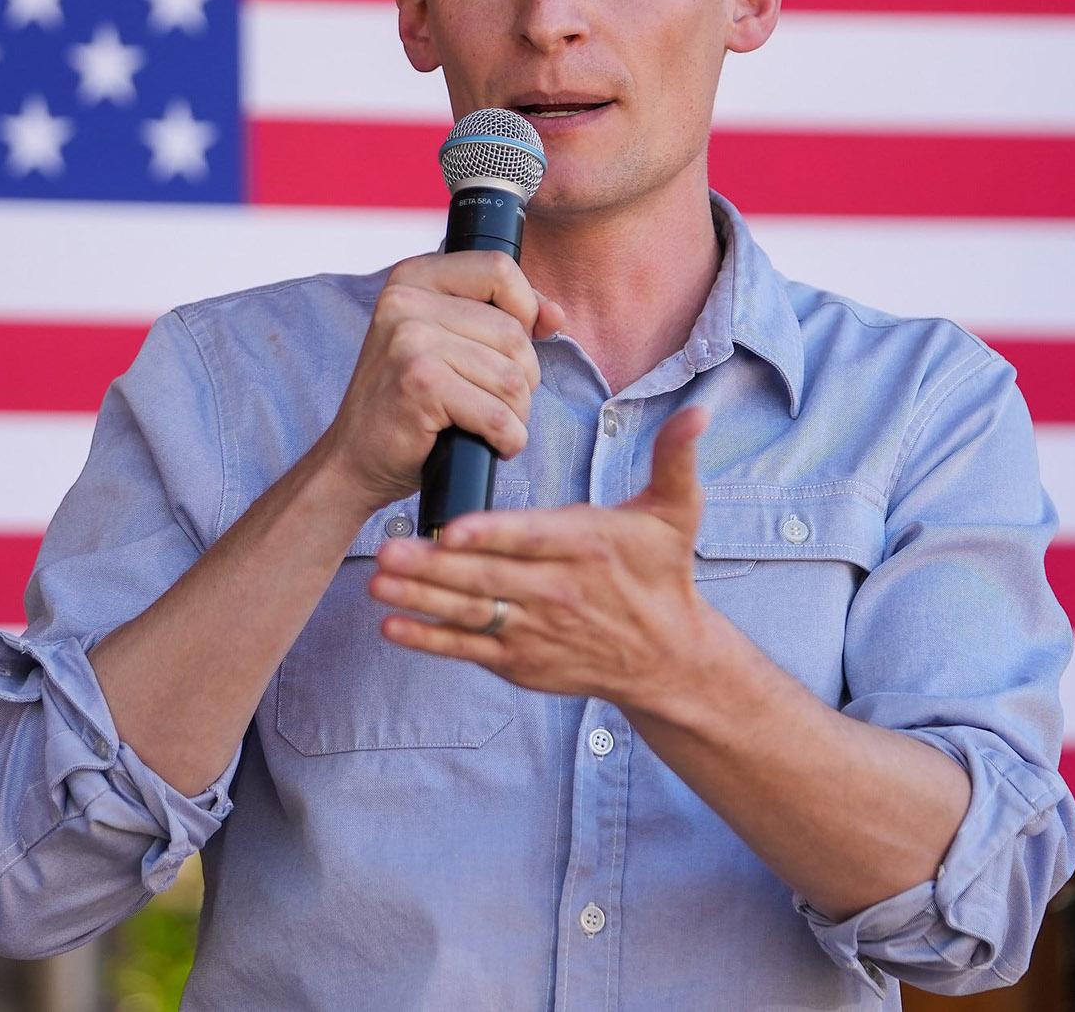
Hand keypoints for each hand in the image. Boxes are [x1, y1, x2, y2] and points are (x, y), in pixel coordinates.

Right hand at [316, 251, 566, 512]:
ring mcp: (410, 342)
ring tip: (489, 425)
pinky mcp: (420, 385)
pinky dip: (508, 439)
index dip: (525, 309)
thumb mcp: (447, 341)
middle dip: (523, 377)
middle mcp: (405, 301)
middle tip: (493, 401)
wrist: (354, 458)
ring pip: (512, 376)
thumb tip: (554, 314)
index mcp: (413, 278)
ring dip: (516, 413)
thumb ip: (500, 315)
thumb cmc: (407, 401)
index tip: (515, 347)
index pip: (498, 268)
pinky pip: (498, 414)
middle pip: (513, 331)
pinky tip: (492, 445)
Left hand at [368, 407, 711, 708]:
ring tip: (378, 582)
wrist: (667, 658)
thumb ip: (675, 458)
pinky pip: (469, 650)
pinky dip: (430, 641)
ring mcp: (537, 631)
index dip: (491, 535)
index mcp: (588, 547)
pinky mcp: (522, 661)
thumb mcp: (677, 513)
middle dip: (435, 566)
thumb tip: (696, 413)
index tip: (451, 528)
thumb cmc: (663, 573)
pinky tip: (393, 627)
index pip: (532, 539)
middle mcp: (559, 593)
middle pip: (490, 578)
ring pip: (471, 613)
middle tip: (389, 548)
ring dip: (421, 599)